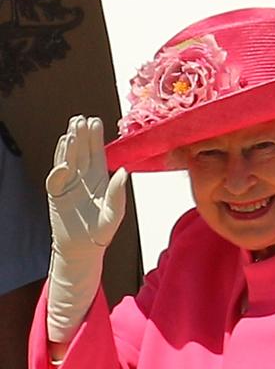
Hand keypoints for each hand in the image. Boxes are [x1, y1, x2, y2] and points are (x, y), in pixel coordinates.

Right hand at [45, 116, 127, 342]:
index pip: (97, 153)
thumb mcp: (114, 213)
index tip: (95, 121)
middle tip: (80, 118)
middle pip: (81, 152)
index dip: (95, 138)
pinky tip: (62, 153)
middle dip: (81, 135)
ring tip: (71, 129)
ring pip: (68, 160)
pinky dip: (58, 165)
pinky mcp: (56, 194)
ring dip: (68, 145)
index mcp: (100, 178)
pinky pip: (56, 176)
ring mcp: (69, 185)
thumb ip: (118, 194)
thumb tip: (125, 171)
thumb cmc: (101, 232)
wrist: (82, 250)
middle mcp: (84, 178)